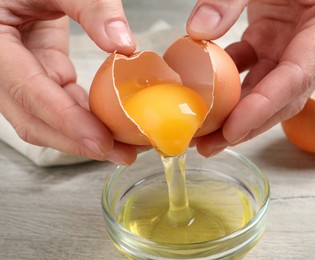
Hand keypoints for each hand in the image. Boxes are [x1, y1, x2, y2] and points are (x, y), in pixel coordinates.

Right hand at [0, 0, 137, 164]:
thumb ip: (91, 6)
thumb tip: (124, 45)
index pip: (28, 90)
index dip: (65, 119)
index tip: (100, 140)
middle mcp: (1, 66)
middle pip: (33, 119)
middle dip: (77, 142)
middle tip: (121, 154)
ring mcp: (21, 73)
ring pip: (46, 119)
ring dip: (84, 136)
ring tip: (123, 147)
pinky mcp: (40, 72)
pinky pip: (60, 103)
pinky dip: (85, 117)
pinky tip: (111, 125)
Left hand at [187, 0, 314, 155]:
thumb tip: (198, 32)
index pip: (296, 77)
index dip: (264, 108)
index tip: (232, 130)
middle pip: (281, 98)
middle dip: (245, 126)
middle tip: (210, 146)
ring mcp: (292, 48)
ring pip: (263, 91)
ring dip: (232, 113)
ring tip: (202, 134)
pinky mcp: (271, 45)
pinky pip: (248, 71)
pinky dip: (224, 85)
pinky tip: (202, 98)